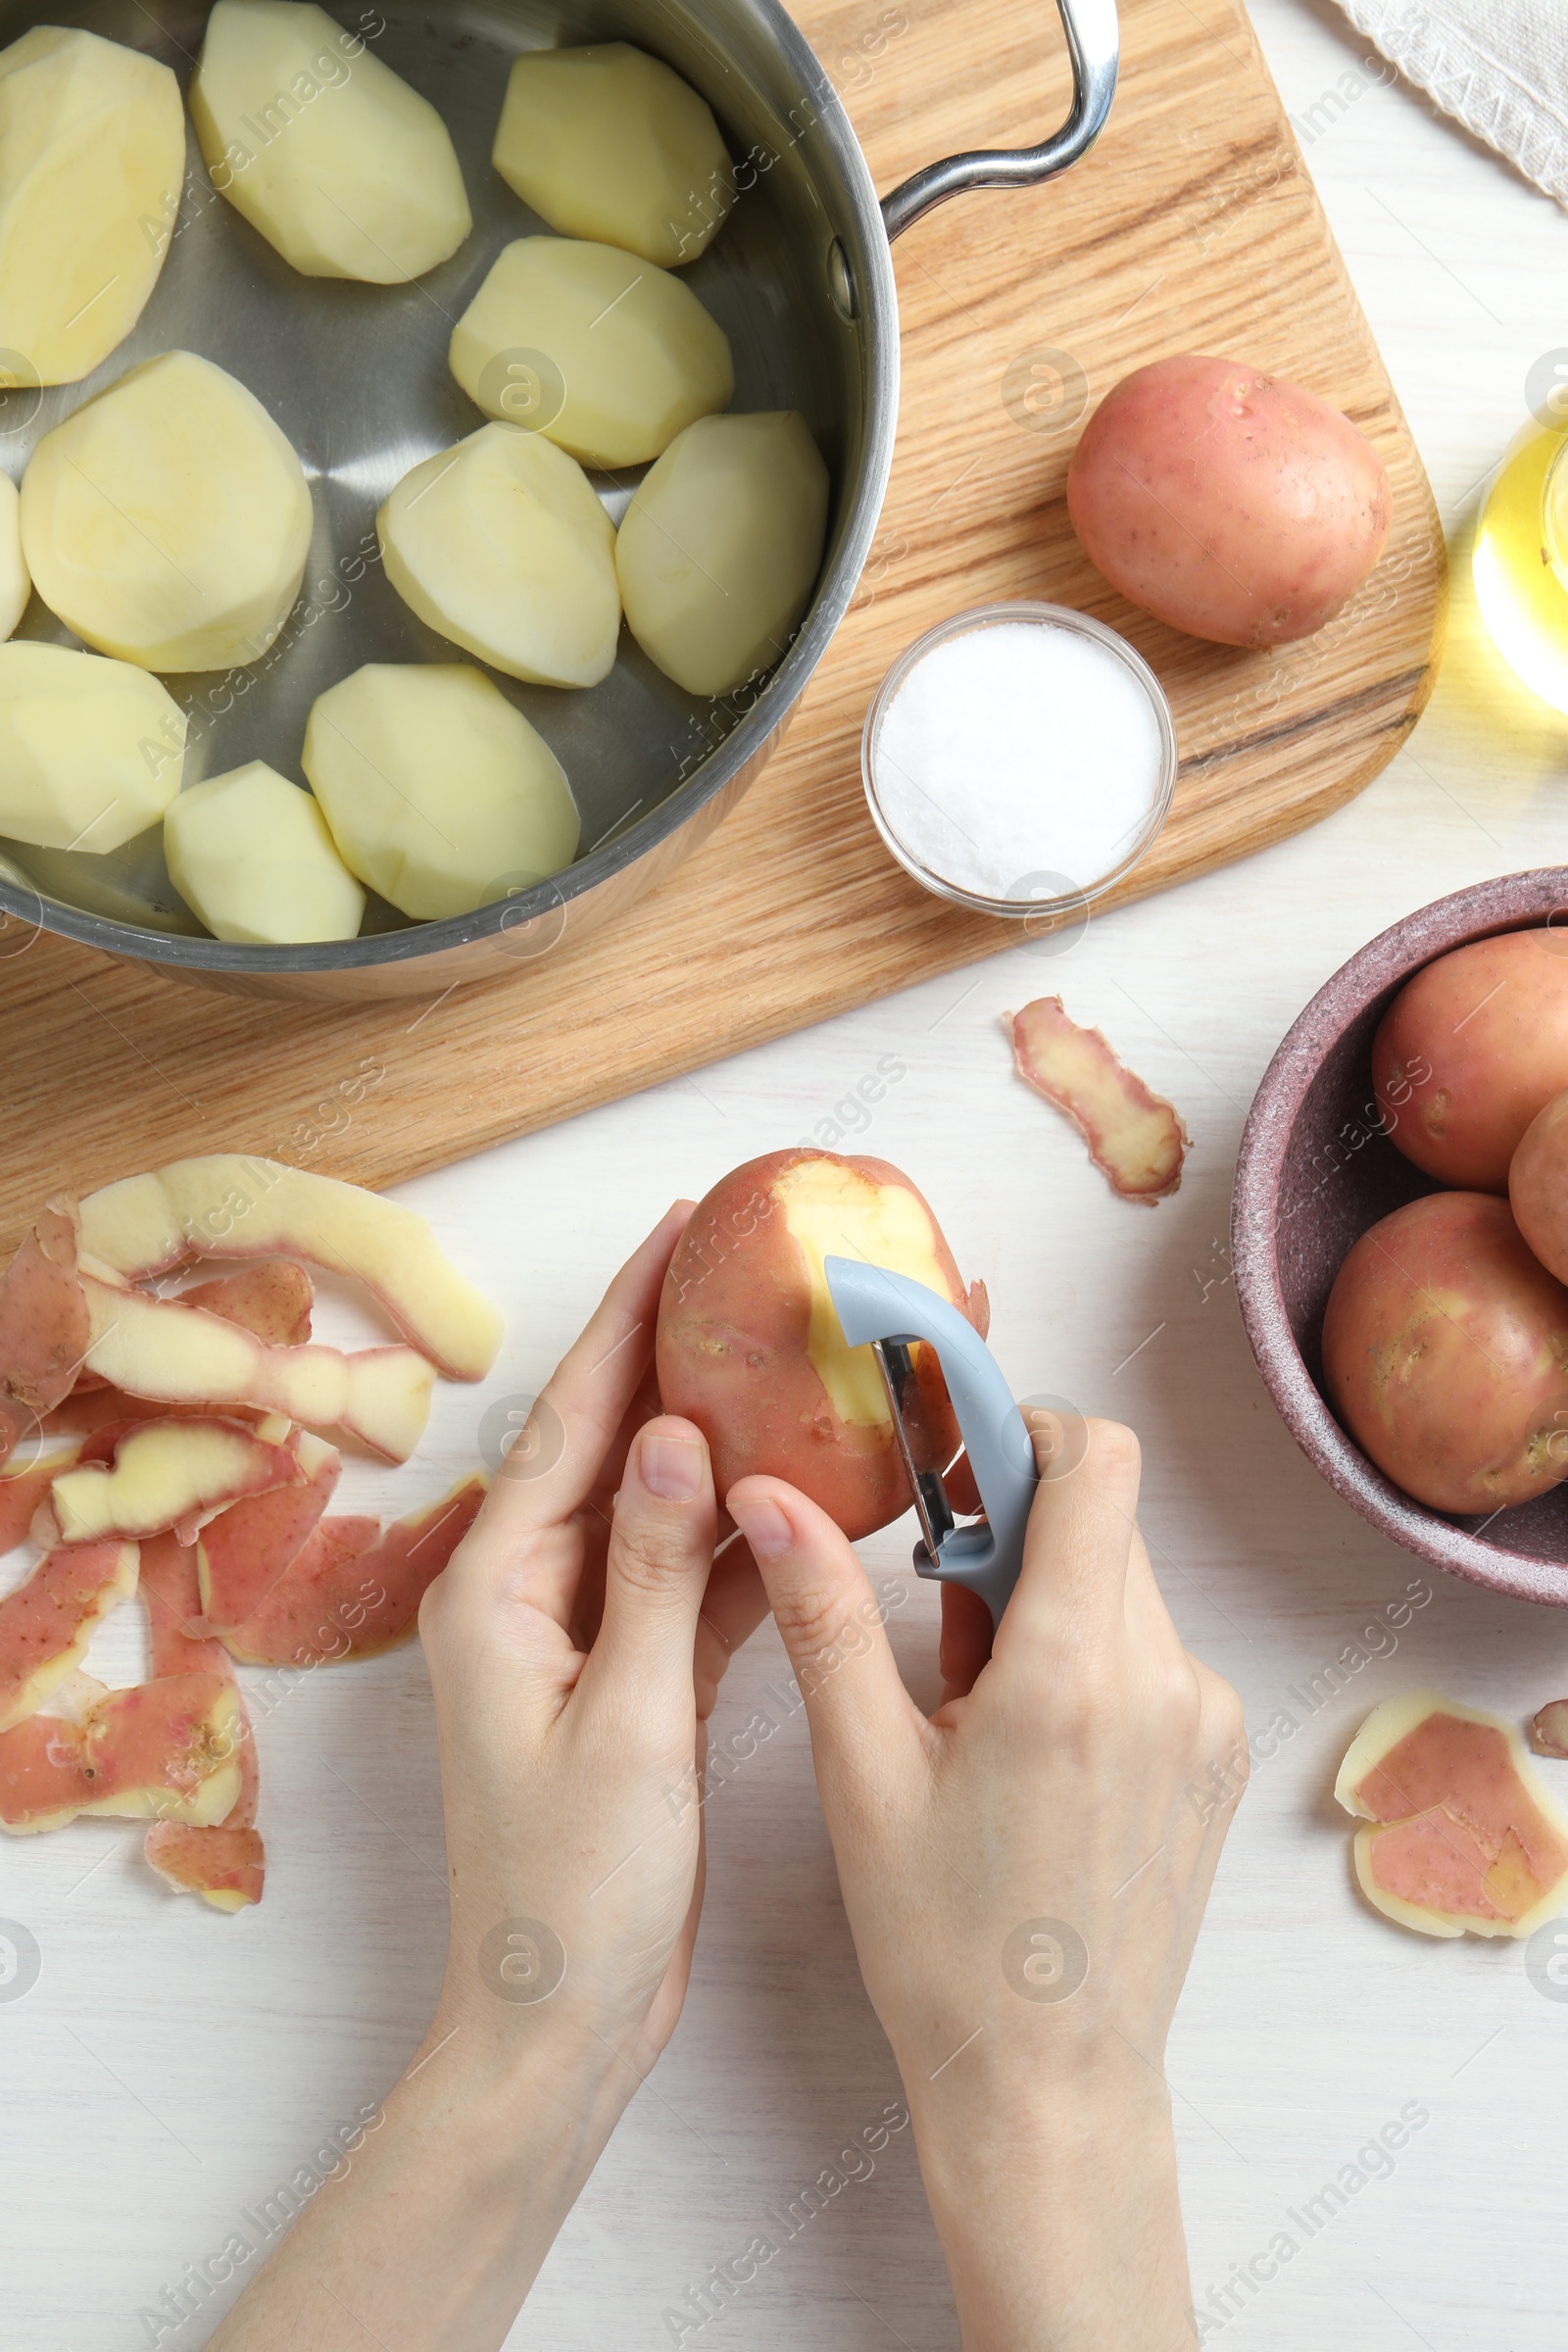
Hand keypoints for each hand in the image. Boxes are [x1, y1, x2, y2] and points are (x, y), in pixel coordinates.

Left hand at [421, 1201, 766, 2080]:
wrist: (560, 2023)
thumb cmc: (572, 1893)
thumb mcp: (623, 1724)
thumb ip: (654, 1574)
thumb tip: (679, 1434)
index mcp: (499, 1591)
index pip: (572, 1420)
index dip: (628, 1318)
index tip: (681, 1229)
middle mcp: (528, 1594)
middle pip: (610, 1441)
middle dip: (672, 1347)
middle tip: (741, 1260)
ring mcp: (579, 1635)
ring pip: (658, 1501)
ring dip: (719, 1429)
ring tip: (787, 1349)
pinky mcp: (631, 1679)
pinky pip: (689, 1576)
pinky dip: (743, 1531)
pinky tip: (805, 1488)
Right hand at [726, 1416, 1245, 2351]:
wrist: (1048, 2087)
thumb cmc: (943, 1947)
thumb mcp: (861, 1773)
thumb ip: (822, 1614)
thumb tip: (767, 1496)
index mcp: (1076, 1673)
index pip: (1098, 1460)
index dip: (1026, 1430)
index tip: (956, 1457)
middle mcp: (1165, 1680)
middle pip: (1103, 1520)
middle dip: (1016, 1528)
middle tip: (934, 1607)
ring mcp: (1205, 1719)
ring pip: (1125, 1584)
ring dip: (1049, 1594)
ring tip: (972, 1697)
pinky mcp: (1216, 1755)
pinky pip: (1152, 1648)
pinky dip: (1089, 1653)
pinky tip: (1025, 1739)